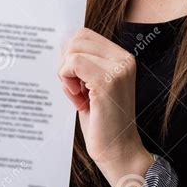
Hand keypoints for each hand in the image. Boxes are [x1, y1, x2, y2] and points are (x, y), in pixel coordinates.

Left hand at [57, 26, 149, 173]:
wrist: (118, 151)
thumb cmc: (102, 121)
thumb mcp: (93, 85)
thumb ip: (85, 64)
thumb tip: (62, 44)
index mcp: (122, 57)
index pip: (83, 35)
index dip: (70, 55)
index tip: (76, 80)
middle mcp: (124, 59)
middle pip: (76, 40)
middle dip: (66, 64)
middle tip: (75, 89)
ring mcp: (118, 69)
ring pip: (72, 51)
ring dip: (66, 75)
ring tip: (79, 96)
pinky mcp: (107, 81)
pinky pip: (73, 64)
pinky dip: (67, 82)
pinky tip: (79, 100)